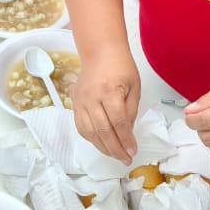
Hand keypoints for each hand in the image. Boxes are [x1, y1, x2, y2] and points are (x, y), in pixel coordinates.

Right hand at [74, 46, 140, 163]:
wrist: (100, 51)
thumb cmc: (121, 66)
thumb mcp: (134, 86)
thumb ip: (130, 111)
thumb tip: (127, 133)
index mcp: (110, 90)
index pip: (118, 122)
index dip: (126, 139)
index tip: (133, 150)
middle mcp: (92, 97)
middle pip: (102, 130)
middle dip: (116, 149)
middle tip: (126, 159)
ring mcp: (81, 100)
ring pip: (89, 132)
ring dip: (103, 147)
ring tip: (115, 155)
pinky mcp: (74, 102)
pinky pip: (81, 126)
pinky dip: (91, 138)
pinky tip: (101, 144)